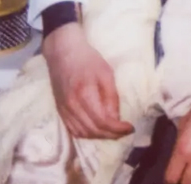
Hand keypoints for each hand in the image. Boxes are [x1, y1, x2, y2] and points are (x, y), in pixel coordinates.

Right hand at [42, 22, 133, 139]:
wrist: (63, 53)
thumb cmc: (88, 59)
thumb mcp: (106, 73)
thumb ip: (111, 96)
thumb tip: (116, 118)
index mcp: (85, 94)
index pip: (102, 122)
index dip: (117, 129)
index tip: (130, 127)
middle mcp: (72, 106)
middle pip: (93, 130)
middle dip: (111, 135)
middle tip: (124, 131)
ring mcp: (64, 110)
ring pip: (82, 133)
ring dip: (99, 136)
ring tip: (113, 131)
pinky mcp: (60, 110)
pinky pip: (73, 130)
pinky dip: (86, 134)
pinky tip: (96, 130)